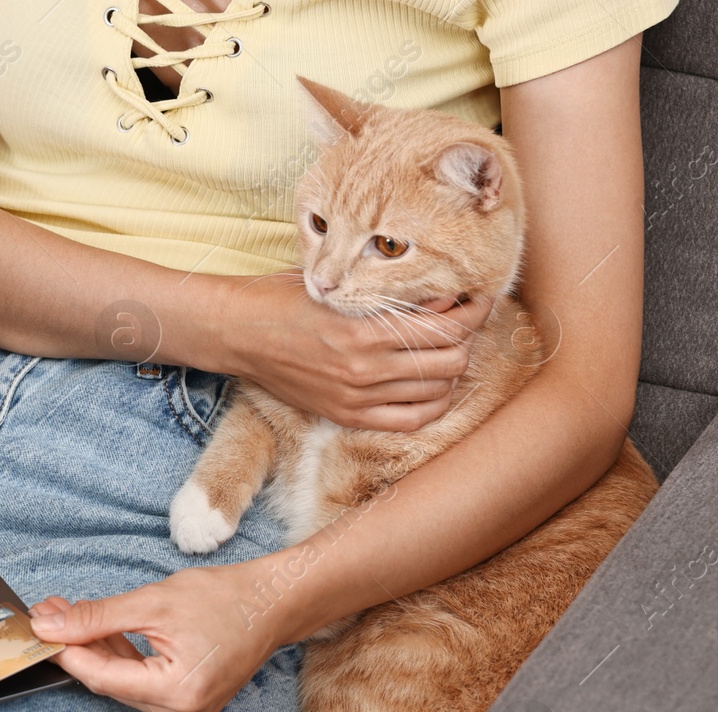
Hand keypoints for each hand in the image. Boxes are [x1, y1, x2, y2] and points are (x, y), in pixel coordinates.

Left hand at [28, 561, 289, 711]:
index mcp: (179, 692)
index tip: (36, 629)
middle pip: (109, 682)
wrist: (272, 605)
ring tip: (65, 615)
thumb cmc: (226, 599)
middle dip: (76, 646)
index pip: (102, 677)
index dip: (65, 652)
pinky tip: (96, 632)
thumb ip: (97, 618)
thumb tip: (49, 626)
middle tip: (47, 613)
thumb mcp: (153, 602)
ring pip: (120, 683)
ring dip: (93, 650)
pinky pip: (139, 684)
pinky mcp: (186, 708)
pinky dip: (118, 658)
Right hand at [203, 272, 495, 431]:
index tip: (478, 300)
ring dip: (450, 371)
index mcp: (364, 331)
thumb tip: (446, 298)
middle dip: (464, 340)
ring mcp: (356, 397)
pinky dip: (432, 404)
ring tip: (446, 352)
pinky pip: (410, 420)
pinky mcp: (346, 415)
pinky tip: (432, 386)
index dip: (473, 312)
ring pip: (436, 391)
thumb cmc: (285, 299)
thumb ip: (392, 295)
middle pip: (450, 361)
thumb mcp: (339, 285)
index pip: (445, 328)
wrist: (239, 334)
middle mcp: (364, 369)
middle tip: (461, 323)